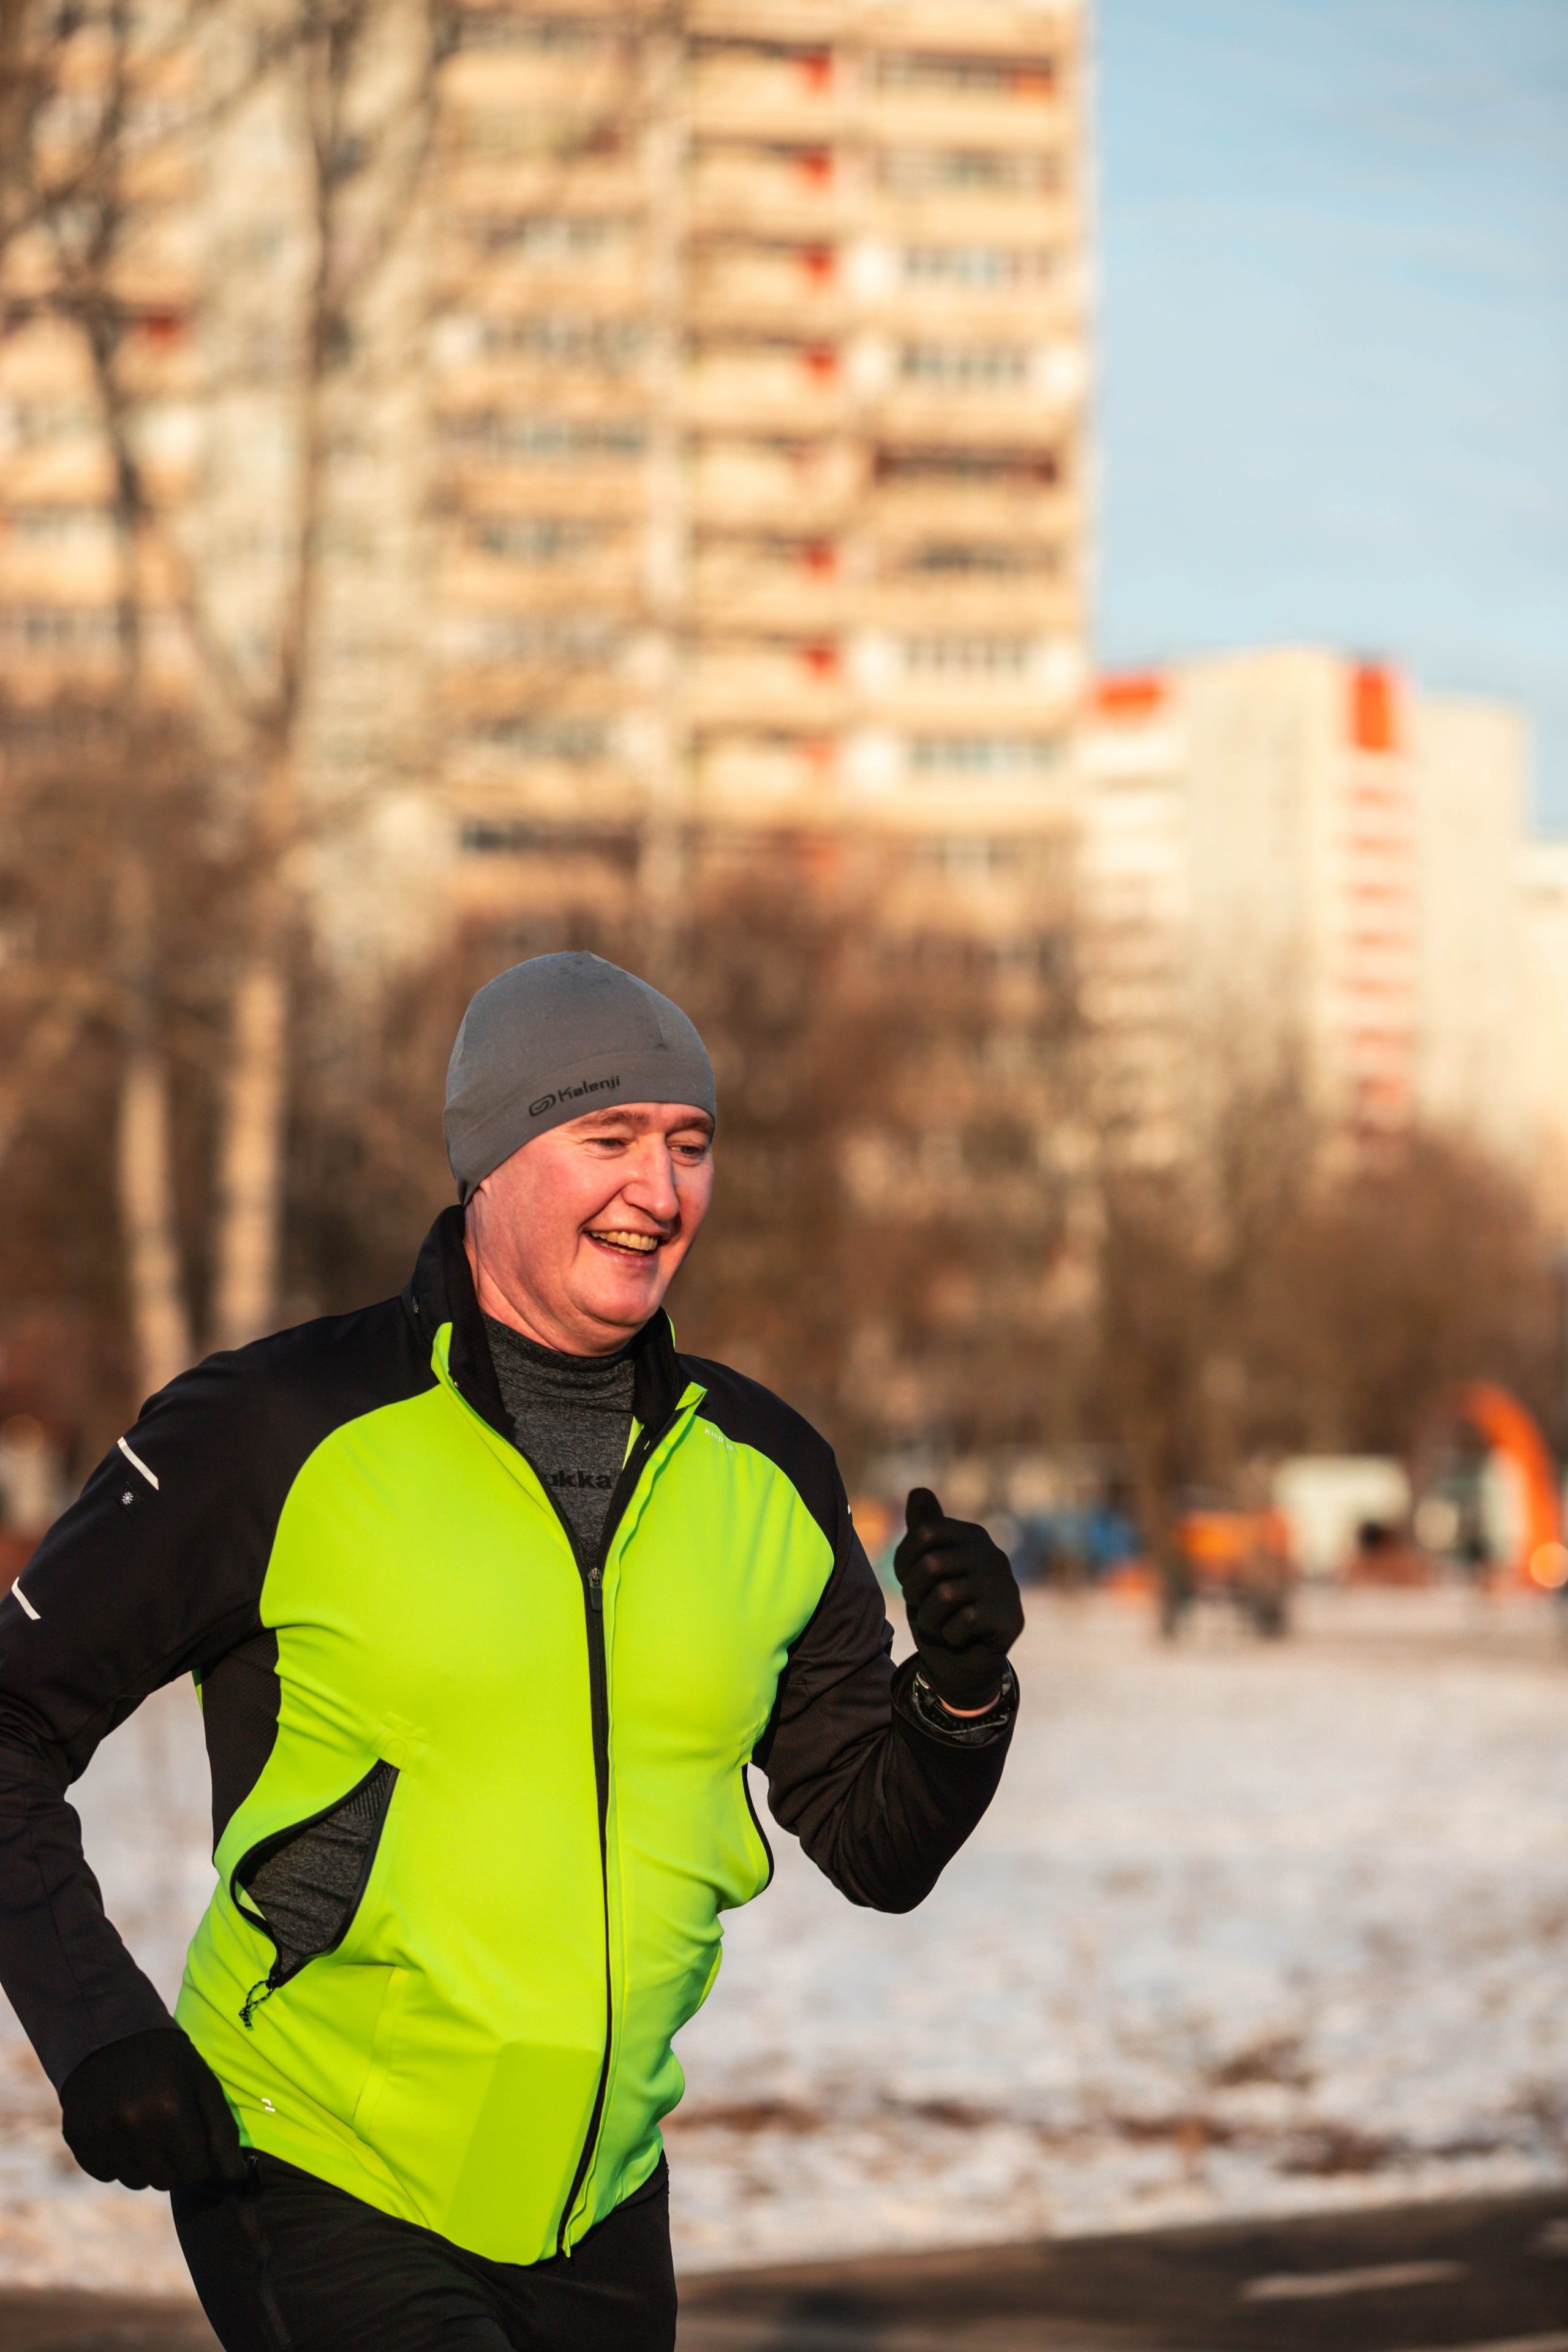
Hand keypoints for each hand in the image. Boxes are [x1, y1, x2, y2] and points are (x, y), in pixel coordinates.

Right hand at [60, 2026, 247, 2190]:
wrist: (110, 2032)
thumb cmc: (168, 2060)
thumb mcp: (203, 2084)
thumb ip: (222, 2131)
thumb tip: (235, 2177)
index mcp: (171, 2110)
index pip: (197, 2171)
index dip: (200, 2158)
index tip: (195, 2139)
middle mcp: (135, 2126)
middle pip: (166, 2181)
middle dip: (175, 2164)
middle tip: (171, 2134)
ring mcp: (103, 2134)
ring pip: (135, 2181)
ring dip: (146, 2164)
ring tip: (146, 2128)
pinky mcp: (79, 2139)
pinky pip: (106, 2173)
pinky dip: (117, 2161)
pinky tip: (121, 2130)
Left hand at [893, 1488, 1023, 1712]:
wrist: (964, 1660)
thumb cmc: (941, 1607)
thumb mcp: (925, 1567)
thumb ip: (924, 1529)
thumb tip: (919, 1490)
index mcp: (971, 1536)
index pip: (922, 1535)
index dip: (904, 1563)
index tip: (910, 1581)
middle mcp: (992, 1555)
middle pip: (931, 1565)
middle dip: (916, 1594)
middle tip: (926, 1606)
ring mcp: (1003, 1585)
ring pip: (944, 1597)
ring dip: (931, 1618)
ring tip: (941, 1623)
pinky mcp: (1009, 1617)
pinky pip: (960, 1623)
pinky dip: (949, 1635)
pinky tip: (960, 1636)